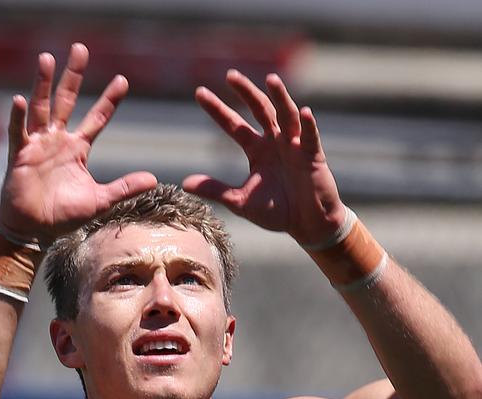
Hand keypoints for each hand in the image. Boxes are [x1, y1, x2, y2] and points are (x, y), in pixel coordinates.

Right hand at [0, 44, 156, 242]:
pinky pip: (19, 132)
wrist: (35, 230)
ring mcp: (38, 145)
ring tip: (47, 59)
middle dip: (74, 76)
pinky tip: (20, 99)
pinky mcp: (21, 155)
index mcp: (77, 149)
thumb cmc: (64, 216)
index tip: (123, 80)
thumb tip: (154, 179)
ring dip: (43, 84)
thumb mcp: (100, 201)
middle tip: (81, 48)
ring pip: (41, 108)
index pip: (97, 118)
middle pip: (66, 101)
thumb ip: (125, 188)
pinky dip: (18, 117)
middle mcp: (58, 140)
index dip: (109, 100)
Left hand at [183, 71, 345, 245]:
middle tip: (230, 75)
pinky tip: (304, 112)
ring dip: (280, 97)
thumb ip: (215, 189)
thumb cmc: (276, 211)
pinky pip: (310, 136)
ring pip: (286, 114)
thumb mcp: (240, 201)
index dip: (218, 109)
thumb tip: (184, 183)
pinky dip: (308, 125)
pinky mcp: (313, 155)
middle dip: (246, 92)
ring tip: (271, 79)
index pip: (234, 125)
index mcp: (256, 150)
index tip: (199, 93)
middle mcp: (274, 141)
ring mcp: (295, 146)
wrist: (306, 224)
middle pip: (259, 109)